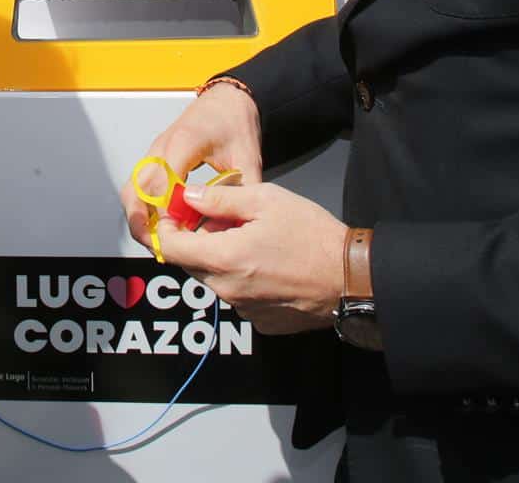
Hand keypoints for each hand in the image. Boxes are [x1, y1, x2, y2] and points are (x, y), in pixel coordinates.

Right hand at [122, 82, 262, 248]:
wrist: (227, 100)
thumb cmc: (235, 122)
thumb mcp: (247, 157)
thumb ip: (242, 191)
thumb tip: (239, 224)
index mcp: (184, 142)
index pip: (162, 182)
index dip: (164, 212)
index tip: (174, 233)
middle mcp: (162, 147)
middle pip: (137, 189)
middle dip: (142, 221)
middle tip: (157, 246)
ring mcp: (155, 152)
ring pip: (132, 189)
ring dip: (139, 217)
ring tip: (156, 241)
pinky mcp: (154, 159)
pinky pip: (139, 186)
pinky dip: (143, 208)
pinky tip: (159, 225)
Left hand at [154, 182, 346, 334]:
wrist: (352, 279)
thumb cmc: (314, 237)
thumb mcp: (266, 200)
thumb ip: (219, 199)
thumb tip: (187, 197)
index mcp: (223, 258)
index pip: (170, 248)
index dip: (166, 227)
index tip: (173, 214)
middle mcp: (227, 290)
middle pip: (190, 264)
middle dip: (197, 240)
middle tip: (223, 220)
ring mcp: (243, 310)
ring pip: (214, 280)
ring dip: (220, 259)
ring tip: (251, 240)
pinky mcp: (260, 322)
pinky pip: (236, 296)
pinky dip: (241, 279)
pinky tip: (266, 263)